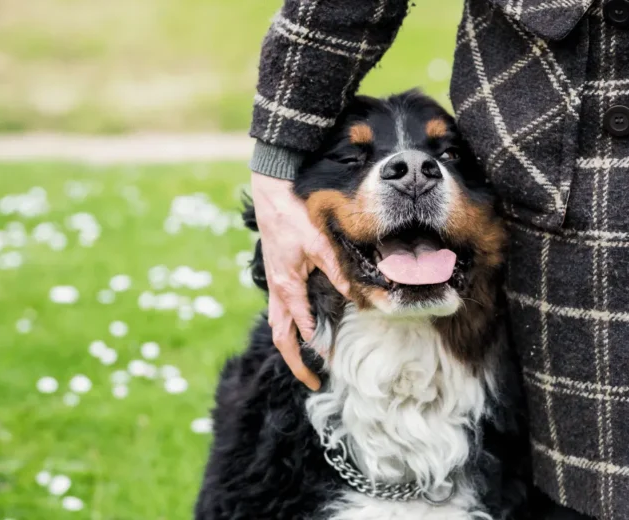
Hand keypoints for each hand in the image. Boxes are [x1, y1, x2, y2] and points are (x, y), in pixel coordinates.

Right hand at [251, 173, 349, 390]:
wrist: (271, 194)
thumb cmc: (293, 216)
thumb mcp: (319, 244)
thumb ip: (337, 271)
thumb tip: (357, 294)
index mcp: (286, 287)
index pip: (300, 328)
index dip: (315, 348)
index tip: (331, 363)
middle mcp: (277, 291)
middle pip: (282, 338)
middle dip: (296, 363)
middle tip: (314, 382)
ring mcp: (274, 285)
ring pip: (278, 326)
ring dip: (290, 348)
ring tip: (305, 364)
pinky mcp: (276, 277)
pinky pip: (279, 311)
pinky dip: (289, 327)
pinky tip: (302, 330)